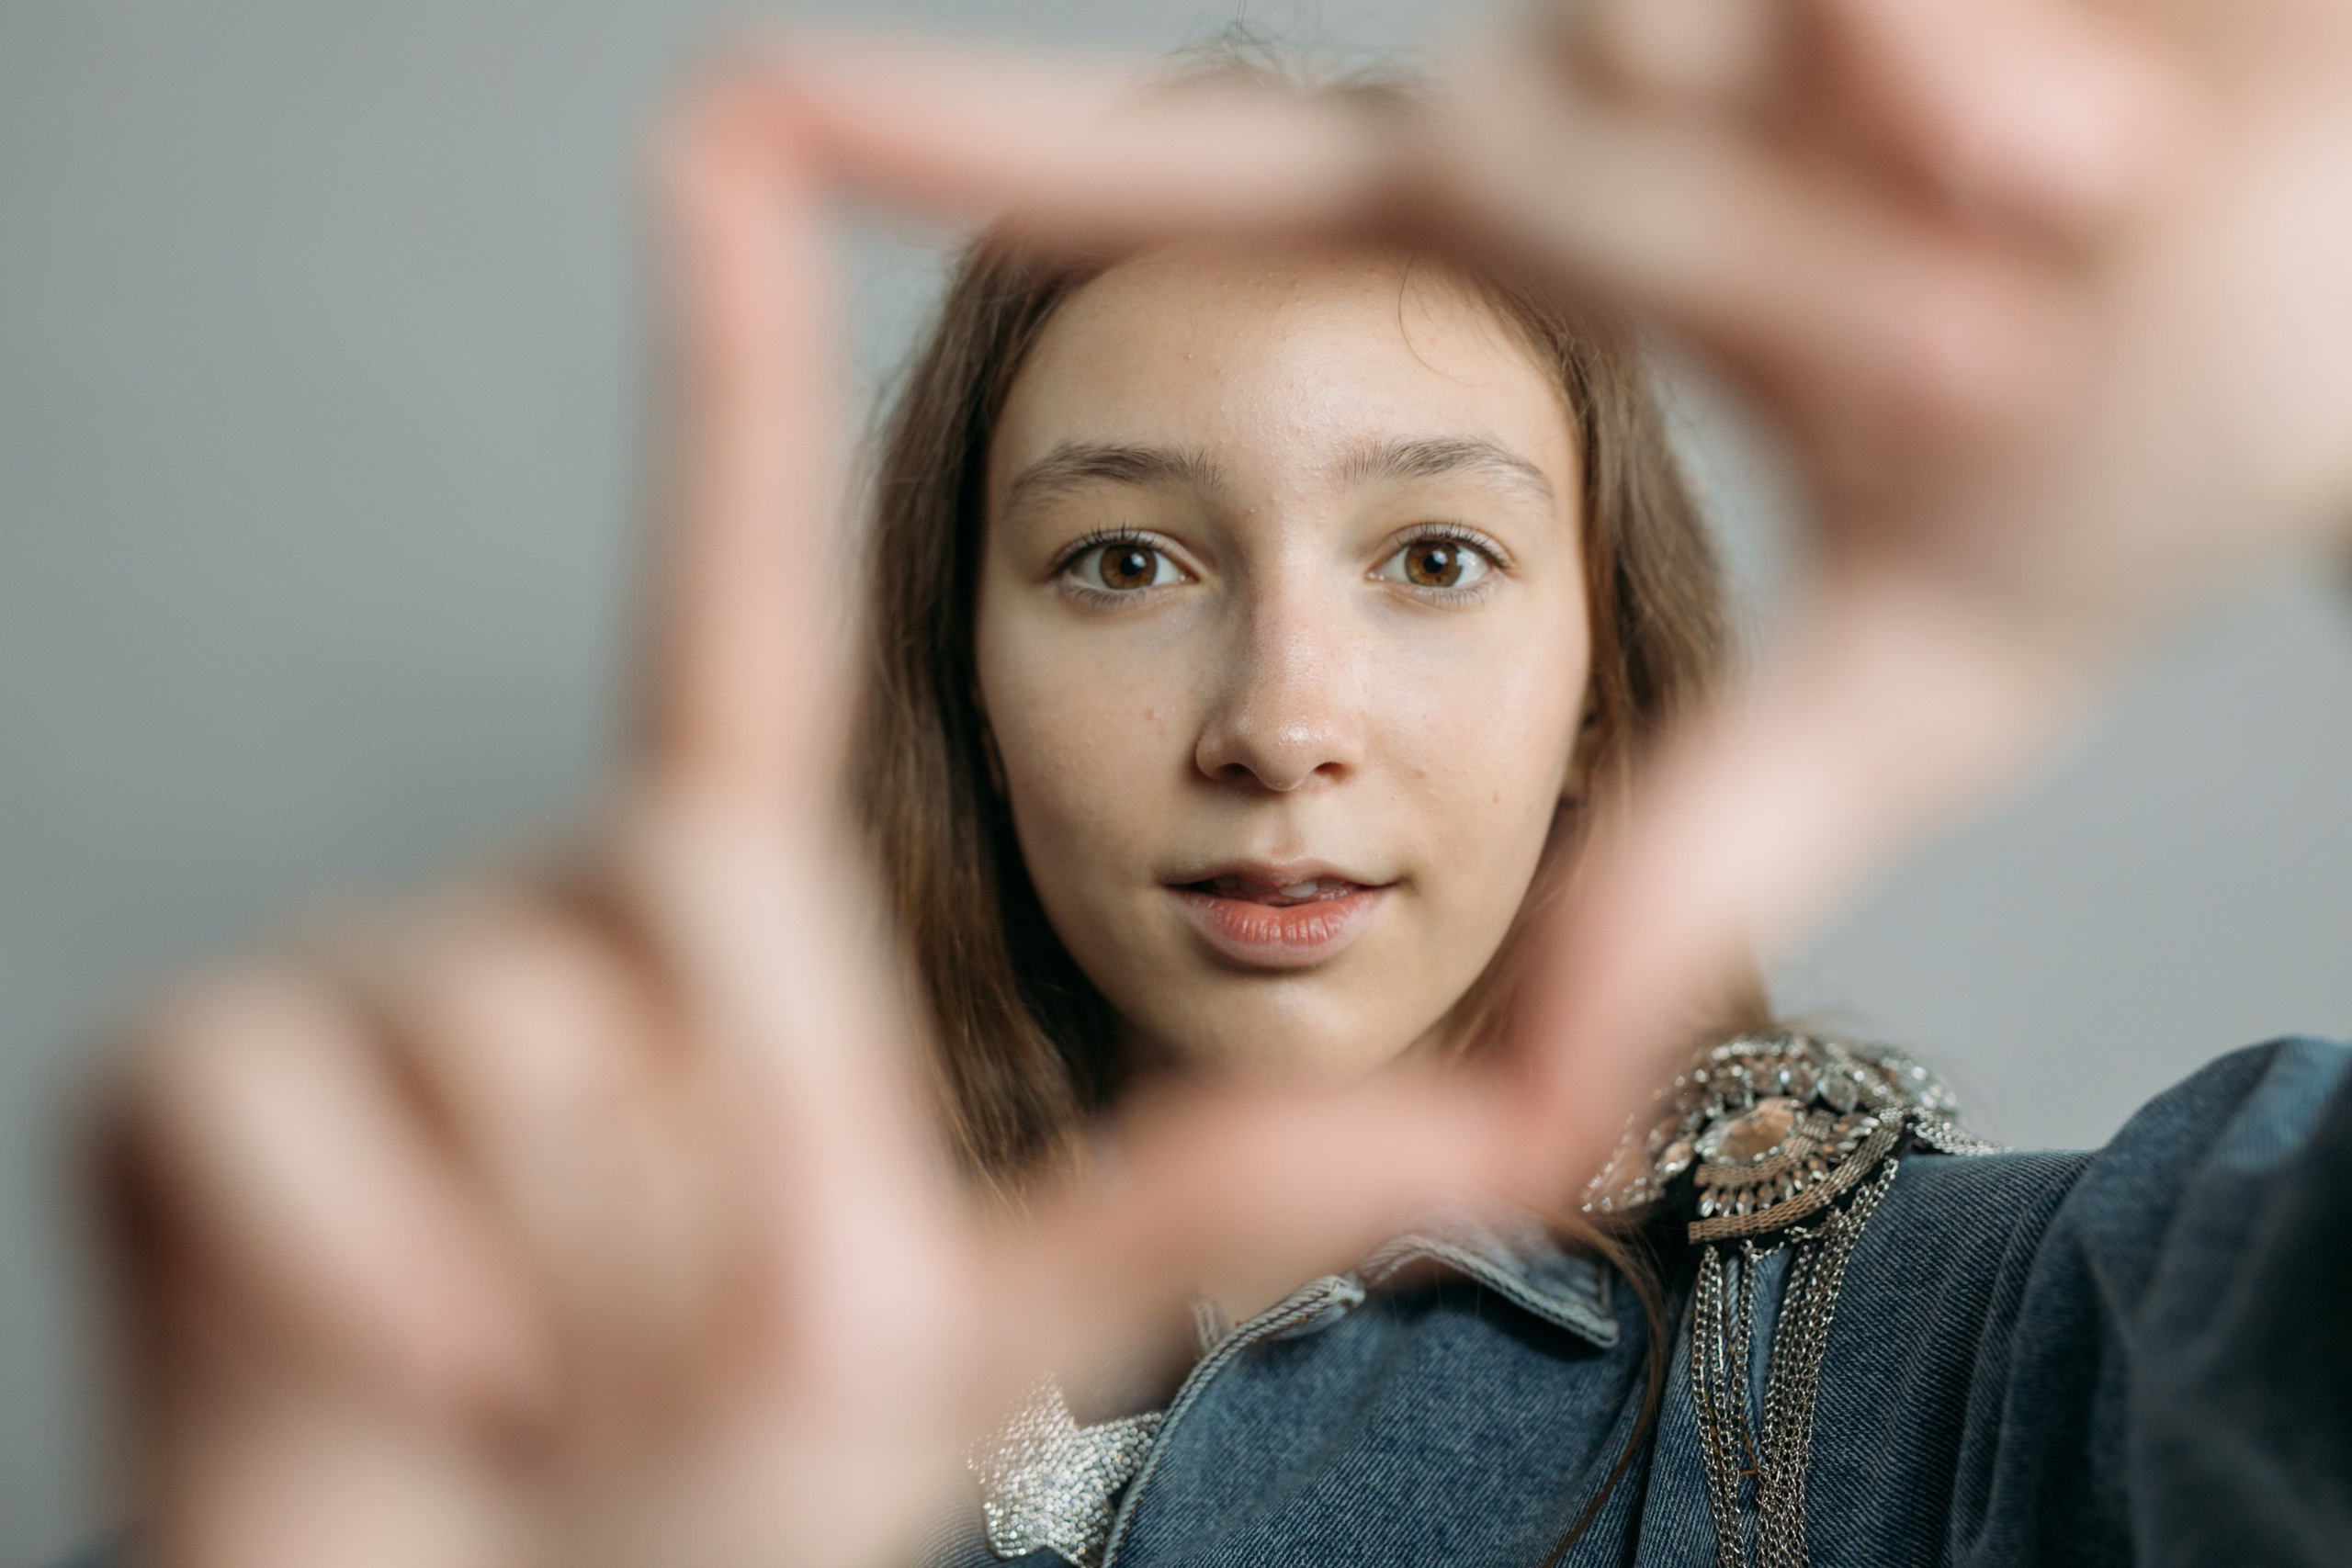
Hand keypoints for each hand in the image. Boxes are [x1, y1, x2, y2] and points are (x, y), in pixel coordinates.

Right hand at [101, 74, 1506, 1567]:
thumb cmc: (699, 1496)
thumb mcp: (973, 1323)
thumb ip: (1210, 1196)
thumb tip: (1513, 1121)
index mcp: (714, 919)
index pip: (740, 608)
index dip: (725, 378)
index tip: (708, 134)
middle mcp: (543, 897)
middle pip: (712, 893)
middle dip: (779, 1175)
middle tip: (708, 1366)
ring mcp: (363, 972)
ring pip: (557, 1033)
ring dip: (616, 1273)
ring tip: (556, 1373)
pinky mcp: (184, 1068)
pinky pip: (330, 1135)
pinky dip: (411, 1307)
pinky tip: (419, 1382)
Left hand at [746, 0, 2351, 1169]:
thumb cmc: (2181, 418)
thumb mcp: (1934, 670)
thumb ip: (1715, 850)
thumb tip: (1526, 1115)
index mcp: (1559, 253)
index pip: (1212, 209)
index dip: (979, 155)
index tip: (744, 117)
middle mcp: (1596, 91)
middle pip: (1538, 144)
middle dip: (1806, 276)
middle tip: (1992, 332)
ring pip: (1661, 37)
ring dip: (1914, 184)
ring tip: (2058, 219)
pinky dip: (1985, 71)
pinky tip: (2090, 102)